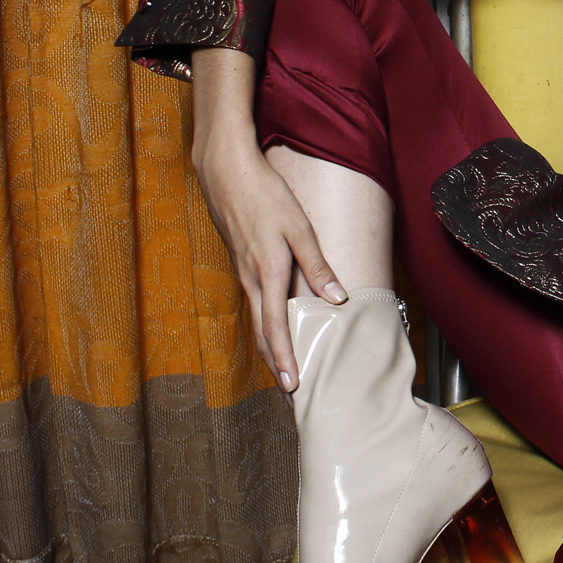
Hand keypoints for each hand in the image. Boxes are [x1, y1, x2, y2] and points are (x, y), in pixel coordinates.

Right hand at [189, 48, 346, 389]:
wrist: (225, 171)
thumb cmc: (265, 194)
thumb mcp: (299, 227)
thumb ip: (317, 265)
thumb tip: (337, 299)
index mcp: (267, 273)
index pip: (275, 327)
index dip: (284, 358)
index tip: (293, 386)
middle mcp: (251, 278)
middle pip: (262, 331)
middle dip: (276, 362)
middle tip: (290, 390)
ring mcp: (243, 270)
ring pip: (256, 318)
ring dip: (269, 345)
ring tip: (283, 366)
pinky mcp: (241, 261)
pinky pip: (253, 301)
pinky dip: (263, 322)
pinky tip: (273, 326)